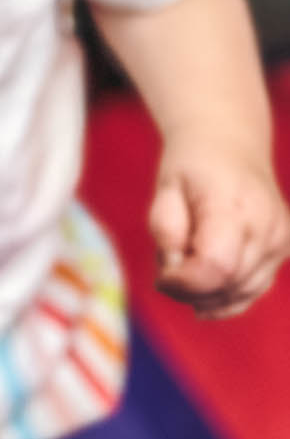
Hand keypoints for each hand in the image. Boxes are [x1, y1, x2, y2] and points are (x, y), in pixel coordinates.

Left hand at [149, 132, 289, 317]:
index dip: (184, 283)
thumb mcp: (165, 188)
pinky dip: (227, 296)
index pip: (216, 267)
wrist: (229, 143)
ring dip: (208, 294)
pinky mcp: (283, 249)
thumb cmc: (191, 166)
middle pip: (228, 284)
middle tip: (168, 268)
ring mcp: (280, 240)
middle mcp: (266, 226)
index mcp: (233, 206)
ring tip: (186, 265)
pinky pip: (254, 289)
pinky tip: (205, 292)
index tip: (161, 277)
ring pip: (242, 293)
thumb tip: (175, 272)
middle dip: (191, 289)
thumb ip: (165, 230)